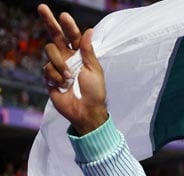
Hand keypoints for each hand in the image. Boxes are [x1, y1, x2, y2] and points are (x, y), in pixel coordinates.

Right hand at [39, 3, 107, 134]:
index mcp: (80, 54)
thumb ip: (88, 51)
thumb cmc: (95, 91)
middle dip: (49, 22)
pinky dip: (56, 77)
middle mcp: (67, 57)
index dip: (68, 26)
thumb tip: (88, 30)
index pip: (72, 36)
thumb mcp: (95, 69)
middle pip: (54, 36)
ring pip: (50, 52)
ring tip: (69, 77)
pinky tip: (62, 85)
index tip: (63, 16)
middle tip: (42, 8)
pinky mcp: (49, 76)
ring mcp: (57, 66)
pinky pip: (47, 68)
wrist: (86, 110)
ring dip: (60, 64)